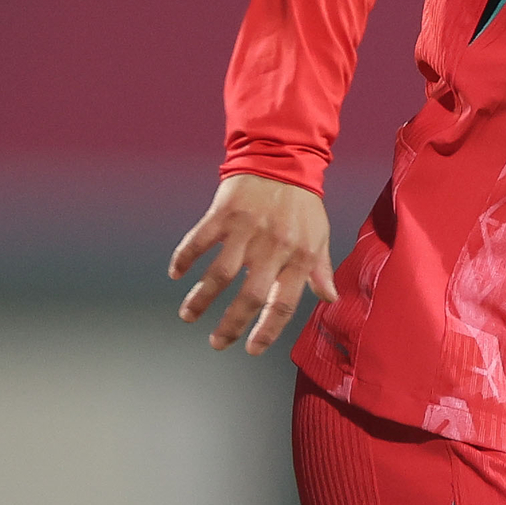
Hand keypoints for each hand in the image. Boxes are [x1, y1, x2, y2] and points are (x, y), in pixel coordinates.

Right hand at [169, 175, 333, 351]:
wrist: (281, 155)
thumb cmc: (302, 201)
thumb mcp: (319, 236)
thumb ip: (320, 270)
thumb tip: (329, 298)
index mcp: (299, 256)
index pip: (283, 303)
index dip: (267, 330)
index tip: (252, 349)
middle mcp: (273, 246)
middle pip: (249, 296)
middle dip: (230, 325)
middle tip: (216, 342)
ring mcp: (246, 230)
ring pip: (220, 274)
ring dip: (201, 298)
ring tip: (188, 315)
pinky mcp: (224, 212)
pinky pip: (200, 240)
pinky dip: (184, 257)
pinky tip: (176, 273)